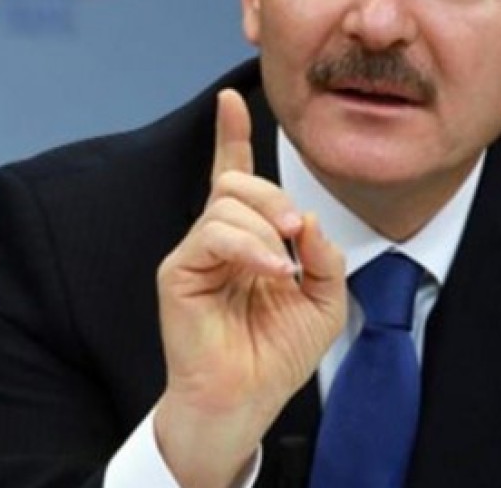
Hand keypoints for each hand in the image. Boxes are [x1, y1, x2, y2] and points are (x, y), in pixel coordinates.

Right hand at [153, 89, 346, 486]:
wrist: (245, 400)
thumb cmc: (276, 354)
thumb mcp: (323, 298)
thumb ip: (321, 253)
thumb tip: (303, 220)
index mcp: (246, 238)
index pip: (233, 176)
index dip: (231, 135)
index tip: (231, 100)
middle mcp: (215, 238)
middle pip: (238, 180)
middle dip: (275, 196)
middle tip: (298, 234)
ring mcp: (194, 252)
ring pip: (228, 202)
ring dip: (267, 227)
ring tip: (282, 266)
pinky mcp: (178, 270)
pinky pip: (214, 233)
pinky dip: (249, 246)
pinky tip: (269, 271)